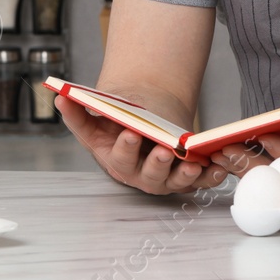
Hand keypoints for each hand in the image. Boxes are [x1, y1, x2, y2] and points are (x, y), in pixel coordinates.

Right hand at [56, 95, 227, 194]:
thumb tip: (60, 98)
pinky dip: (210, 177)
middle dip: (156, 163)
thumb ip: (78, 111)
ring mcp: (165, 179)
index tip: (130, 133)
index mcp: (117, 160)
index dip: (125, 147)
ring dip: (185, 174)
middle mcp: (140, 175)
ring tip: (192, 162)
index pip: (119, 157)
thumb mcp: (98, 116)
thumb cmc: (120, 121)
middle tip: (163, 150)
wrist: (146, 121)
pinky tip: (219, 167)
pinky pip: (201, 181)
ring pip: (175, 181)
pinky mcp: (187, 178)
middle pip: (149, 175)